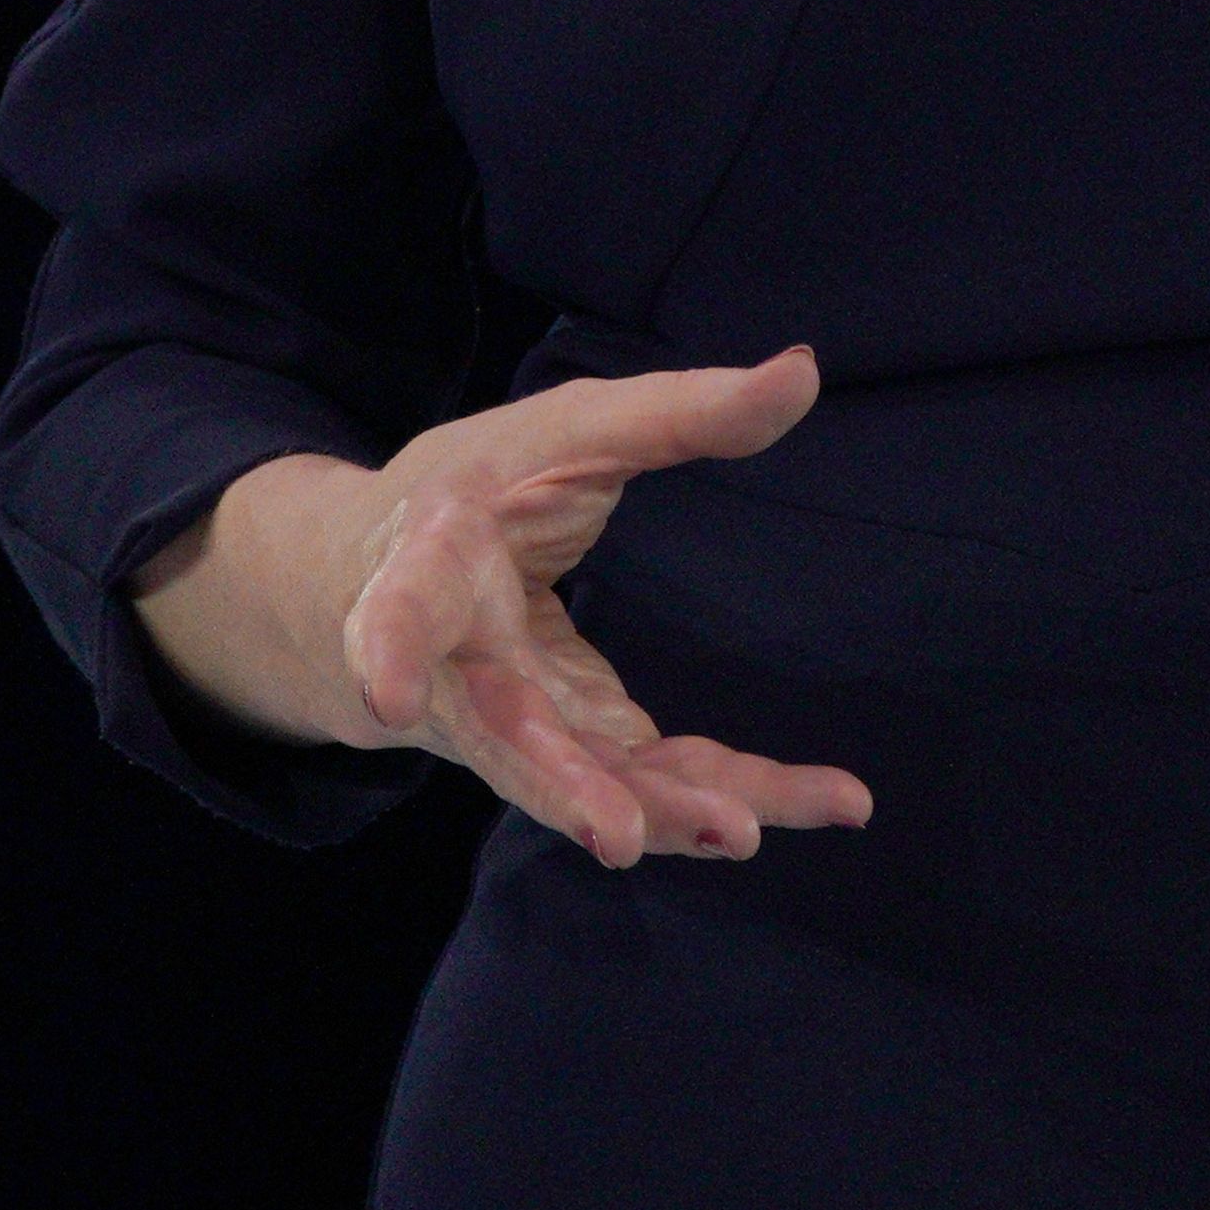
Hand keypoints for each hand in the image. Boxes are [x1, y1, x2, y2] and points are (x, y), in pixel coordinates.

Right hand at [139, 347, 877, 869]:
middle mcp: (460, 671)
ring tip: (748, 829)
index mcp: (432, 565)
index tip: (389, 695)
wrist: (383, 582)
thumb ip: (678, 411)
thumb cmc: (481, 487)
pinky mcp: (573, 756)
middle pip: (505, 739)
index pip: (404, 606)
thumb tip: (803, 370)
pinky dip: (730, 796)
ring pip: (589, 784)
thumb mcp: (564, 429)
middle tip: (620, 838)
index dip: (391, 647)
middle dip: (564, 788)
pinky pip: (650, 786)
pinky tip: (827, 801)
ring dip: (668, 814)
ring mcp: (515, 731)